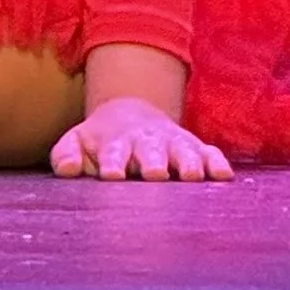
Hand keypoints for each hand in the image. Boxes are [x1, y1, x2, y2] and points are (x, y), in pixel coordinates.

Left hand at [51, 98, 232, 181]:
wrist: (129, 113)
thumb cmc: (100, 141)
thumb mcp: (76, 142)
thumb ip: (66, 155)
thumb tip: (66, 169)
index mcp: (116, 143)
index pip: (112, 154)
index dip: (112, 163)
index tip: (112, 175)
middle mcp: (147, 143)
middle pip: (151, 152)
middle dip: (153, 162)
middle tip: (154, 174)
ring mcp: (174, 144)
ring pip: (184, 152)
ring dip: (188, 162)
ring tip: (192, 175)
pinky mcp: (196, 148)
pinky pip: (210, 153)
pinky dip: (217, 162)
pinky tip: (224, 175)